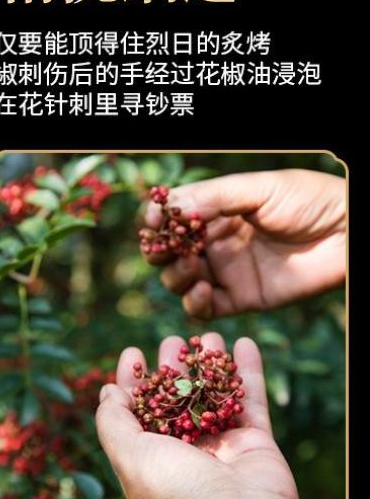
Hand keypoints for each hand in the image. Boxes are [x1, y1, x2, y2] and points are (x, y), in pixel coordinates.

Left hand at [95, 333, 342, 498]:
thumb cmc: (176, 491)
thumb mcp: (128, 455)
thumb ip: (113, 422)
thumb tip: (107, 393)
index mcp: (148, 464)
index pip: (135, 416)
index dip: (130, 384)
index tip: (131, 352)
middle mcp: (184, 457)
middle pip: (175, 403)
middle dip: (172, 370)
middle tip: (172, 340)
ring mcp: (221, 449)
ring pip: (213, 397)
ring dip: (210, 365)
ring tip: (206, 334)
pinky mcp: (256, 443)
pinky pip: (251, 400)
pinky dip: (247, 372)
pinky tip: (243, 342)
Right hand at [144, 169, 345, 318]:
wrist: (345, 234)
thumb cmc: (307, 200)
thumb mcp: (258, 189)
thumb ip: (215, 198)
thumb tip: (172, 209)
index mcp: (217, 209)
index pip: (173, 216)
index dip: (158, 220)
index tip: (154, 221)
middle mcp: (216, 241)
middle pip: (169, 252)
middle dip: (161, 251)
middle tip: (165, 249)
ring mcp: (226, 271)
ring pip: (181, 281)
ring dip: (176, 275)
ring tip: (191, 266)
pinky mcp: (240, 299)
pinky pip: (205, 309)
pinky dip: (194, 303)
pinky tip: (202, 291)